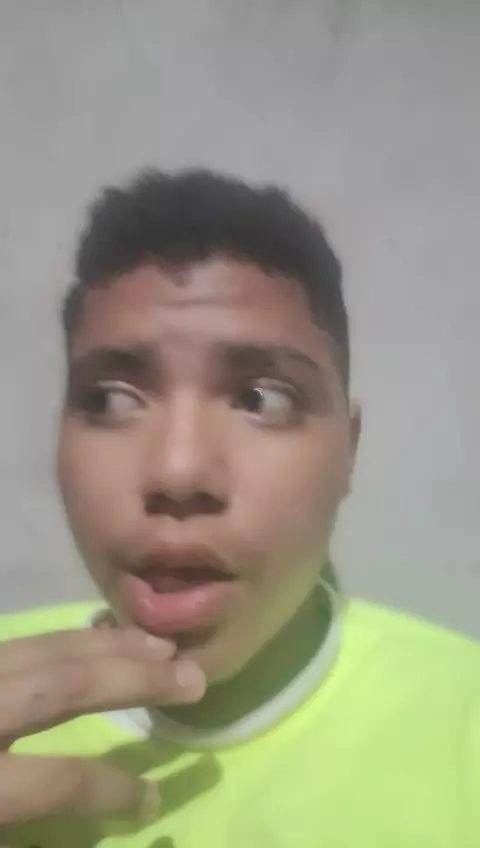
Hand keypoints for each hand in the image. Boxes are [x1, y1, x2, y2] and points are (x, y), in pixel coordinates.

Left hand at [0, 626, 205, 824]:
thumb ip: (24, 831)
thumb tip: (80, 804)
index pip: (61, 782)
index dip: (114, 790)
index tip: (154, 798)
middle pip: (65, 686)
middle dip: (136, 679)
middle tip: (193, 678)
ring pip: (48, 648)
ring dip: (109, 646)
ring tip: (160, 647)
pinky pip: (25, 641)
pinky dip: (69, 638)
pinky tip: (98, 638)